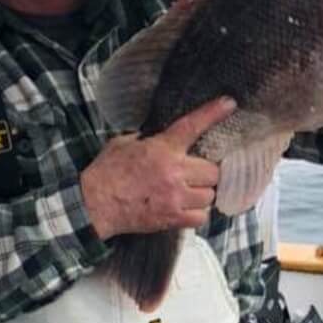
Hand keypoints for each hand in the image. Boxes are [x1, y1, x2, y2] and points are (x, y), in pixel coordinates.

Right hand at [82, 95, 235, 240]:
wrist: (94, 205)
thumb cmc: (106, 173)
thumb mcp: (123, 144)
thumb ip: (147, 140)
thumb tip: (158, 137)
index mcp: (162, 149)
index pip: (192, 126)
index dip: (213, 113)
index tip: (229, 103)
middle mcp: (174, 172)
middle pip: (213, 171)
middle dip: (206, 172)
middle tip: (195, 174)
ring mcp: (175, 198)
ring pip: (210, 195)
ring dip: (203, 194)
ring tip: (190, 193)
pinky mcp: (172, 219)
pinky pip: (201, 217)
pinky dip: (198, 214)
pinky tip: (187, 209)